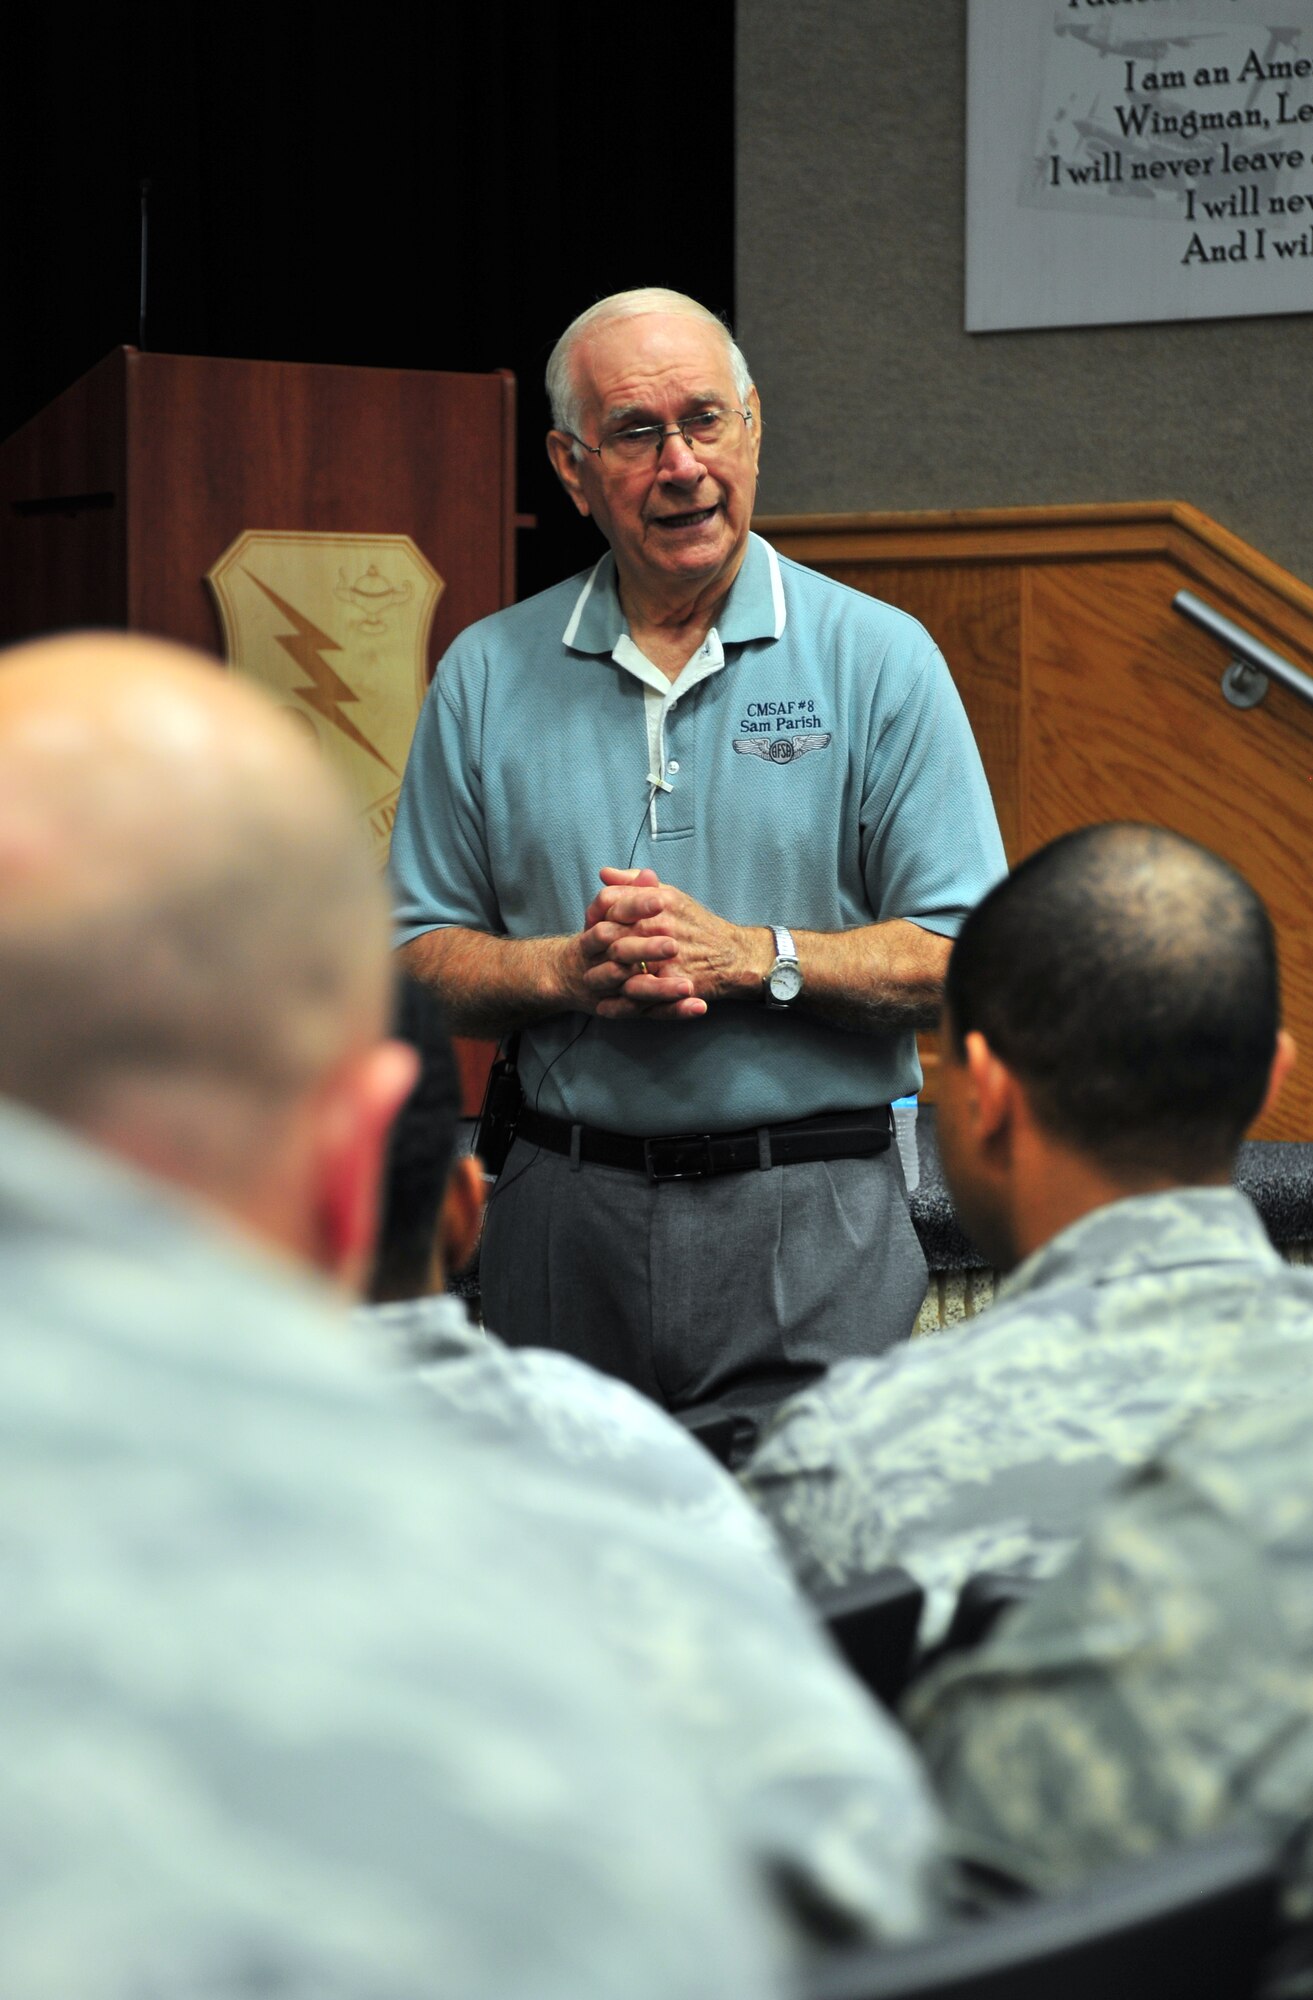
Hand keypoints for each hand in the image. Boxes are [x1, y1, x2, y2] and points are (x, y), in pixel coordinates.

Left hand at [580, 867, 768, 1018]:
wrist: (732, 956)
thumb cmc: (697, 925)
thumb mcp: (670, 896)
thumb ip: (634, 884)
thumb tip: (603, 874)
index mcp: (658, 901)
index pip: (610, 902)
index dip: (594, 914)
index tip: (590, 924)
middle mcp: (661, 925)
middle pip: (610, 933)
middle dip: (594, 945)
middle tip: (585, 955)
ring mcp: (667, 955)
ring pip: (620, 964)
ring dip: (602, 974)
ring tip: (589, 981)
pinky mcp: (673, 982)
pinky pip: (638, 993)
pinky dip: (618, 1002)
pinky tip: (604, 1004)